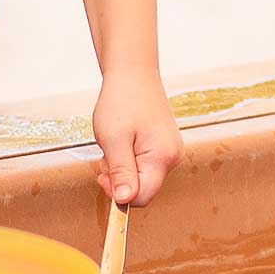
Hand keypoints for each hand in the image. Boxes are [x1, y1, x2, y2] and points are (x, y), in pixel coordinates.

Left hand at [93, 67, 180, 205]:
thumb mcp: (114, 139)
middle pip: (142, 188)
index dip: (119, 193)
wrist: (133, 72)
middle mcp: (172, 157)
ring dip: (122, 166)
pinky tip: (124, 139)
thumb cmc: (121, 101)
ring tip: (115, 141)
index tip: (102, 175)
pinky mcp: (165, 145)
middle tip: (108, 152)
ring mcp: (170, 151)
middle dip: (119, 178)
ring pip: (141, 176)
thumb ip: (121, 173)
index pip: (142, 197)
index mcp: (162, 158)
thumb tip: (125, 201)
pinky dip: (129, 158)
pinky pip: (144, 164)